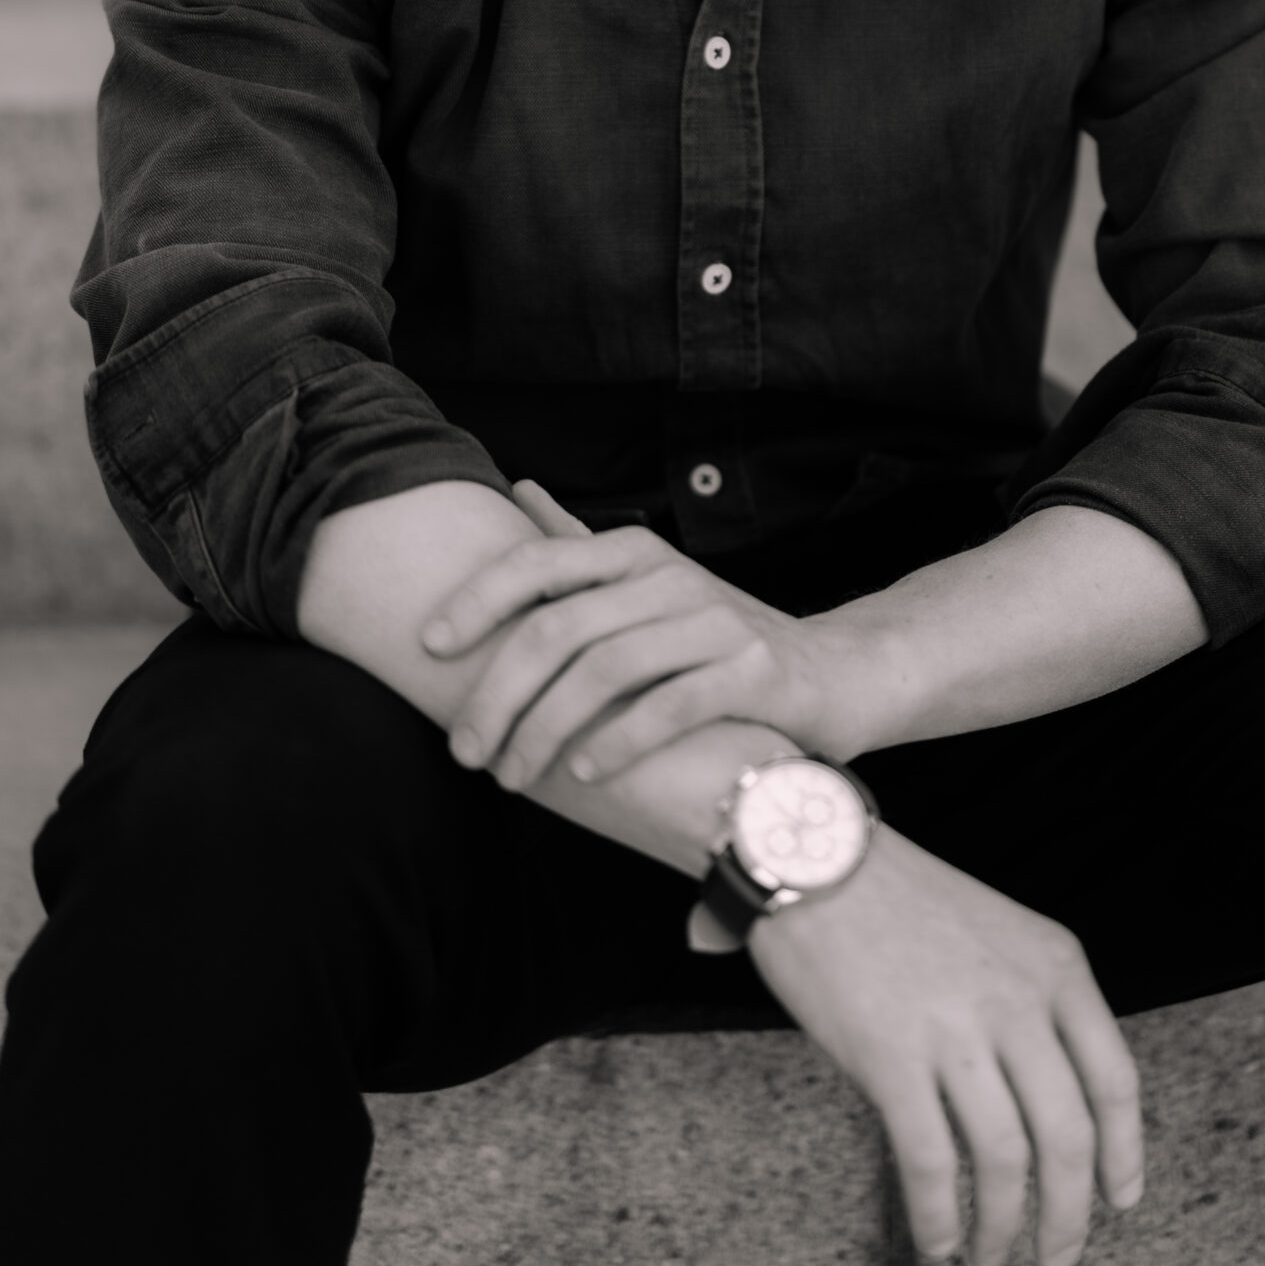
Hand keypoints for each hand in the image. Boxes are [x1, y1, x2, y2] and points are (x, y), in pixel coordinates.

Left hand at [421, 480, 853, 787]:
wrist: (834, 672)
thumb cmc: (718, 637)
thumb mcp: (646, 584)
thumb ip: (580, 546)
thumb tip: (518, 490)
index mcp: (635, 554)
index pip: (538, 562)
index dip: (477, 600)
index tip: (428, 647)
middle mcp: (671, 577)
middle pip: (560, 628)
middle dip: (499, 694)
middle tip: (465, 751)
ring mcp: (717, 620)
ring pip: (606, 670)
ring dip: (545, 729)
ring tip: (512, 776)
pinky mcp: (756, 670)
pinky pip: (672, 705)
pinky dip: (620, 740)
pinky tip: (585, 774)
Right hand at [744, 827, 1142, 1265]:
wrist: (816, 853)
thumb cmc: (899, 896)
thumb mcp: (997, 930)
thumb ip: (1031, 1002)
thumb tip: (1045, 1098)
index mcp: (1054, 965)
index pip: (1115, 1080)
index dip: (1123, 1155)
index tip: (1119, 1200)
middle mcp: (1017, 999)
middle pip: (1070, 1136)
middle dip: (1069, 1215)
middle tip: (1057, 1255)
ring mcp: (956, 1029)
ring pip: (1007, 1159)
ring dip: (1004, 1226)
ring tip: (989, 1255)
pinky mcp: (891, 1056)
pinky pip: (931, 1162)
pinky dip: (939, 1216)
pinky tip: (937, 1238)